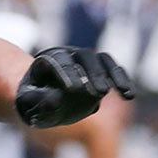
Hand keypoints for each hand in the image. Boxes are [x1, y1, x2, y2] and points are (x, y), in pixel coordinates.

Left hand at [15, 47, 133, 128]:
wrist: (37, 96)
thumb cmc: (31, 101)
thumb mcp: (28, 103)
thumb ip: (38, 100)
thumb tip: (57, 99)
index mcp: (47, 60)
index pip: (59, 62)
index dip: (66, 74)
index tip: (73, 90)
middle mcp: (68, 54)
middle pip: (84, 57)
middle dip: (93, 74)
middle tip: (100, 93)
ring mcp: (84, 60)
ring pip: (103, 60)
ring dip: (115, 76)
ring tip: (125, 94)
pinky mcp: (97, 69)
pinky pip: (113, 71)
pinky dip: (122, 81)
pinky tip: (129, 96)